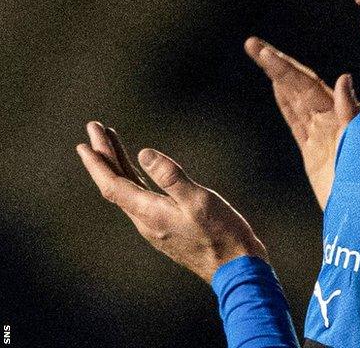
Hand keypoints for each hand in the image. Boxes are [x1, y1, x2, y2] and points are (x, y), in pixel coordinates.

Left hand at [77, 121, 268, 283]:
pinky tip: (138, 172)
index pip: (113, 185)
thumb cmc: (221, 233)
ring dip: (119, 166)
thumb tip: (144, 153)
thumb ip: (170, 177)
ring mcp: (156, 225)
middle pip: (117, 185)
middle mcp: (146, 220)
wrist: (235, 266)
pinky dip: (134, 178)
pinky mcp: (167, 226)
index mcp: (149, 213)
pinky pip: (141, 197)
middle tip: (95, 130)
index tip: (85, 142)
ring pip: (128, 190)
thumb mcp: (198, 200)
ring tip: (112, 144)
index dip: (98, 162)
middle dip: (105, 157)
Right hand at [244, 37, 359, 209]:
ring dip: (280, 78)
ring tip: (263, 56)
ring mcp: (321, 137)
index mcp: (339, 118)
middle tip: (253, 44)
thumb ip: (351, 113)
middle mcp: (330, 122)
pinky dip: (286, 104)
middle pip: (299, 86)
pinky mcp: (314, 154)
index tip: (261, 50)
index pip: (306, 85)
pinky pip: (297, 122)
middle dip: (278, 64)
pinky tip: (277, 88)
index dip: (284, 67)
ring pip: (296, 100)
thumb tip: (343, 78)